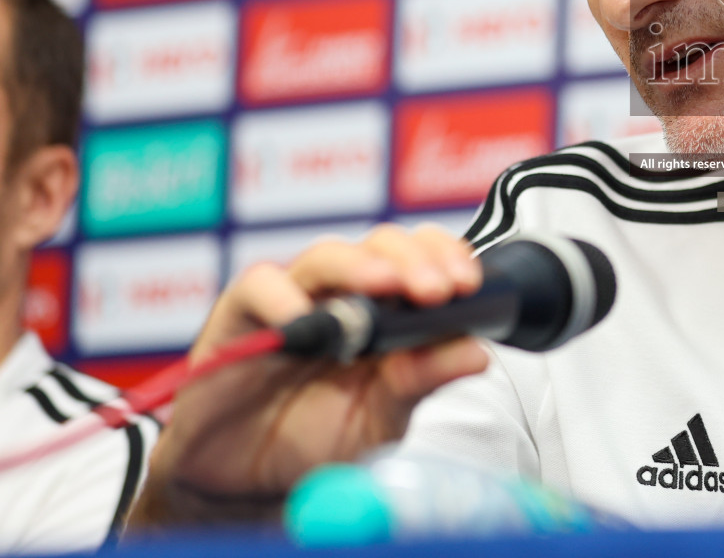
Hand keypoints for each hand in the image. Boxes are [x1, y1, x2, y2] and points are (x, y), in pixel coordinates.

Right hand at [127, 224, 488, 528]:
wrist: (244, 484)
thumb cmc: (315, 439)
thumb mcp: (381, 417)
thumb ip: (421, 381)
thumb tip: (477, 353)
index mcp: (386, 311)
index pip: (422, 258)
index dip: (447, 257)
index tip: (470, 284)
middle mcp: (342, 296)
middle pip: (381, 247)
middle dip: (415, 260)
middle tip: (438, 290)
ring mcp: (292, 300)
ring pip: (326, 257)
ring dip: (359, 266)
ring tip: (385, 284)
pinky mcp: (239, 316)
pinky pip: (259, 287)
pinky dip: (281, 296)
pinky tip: (303, 319)